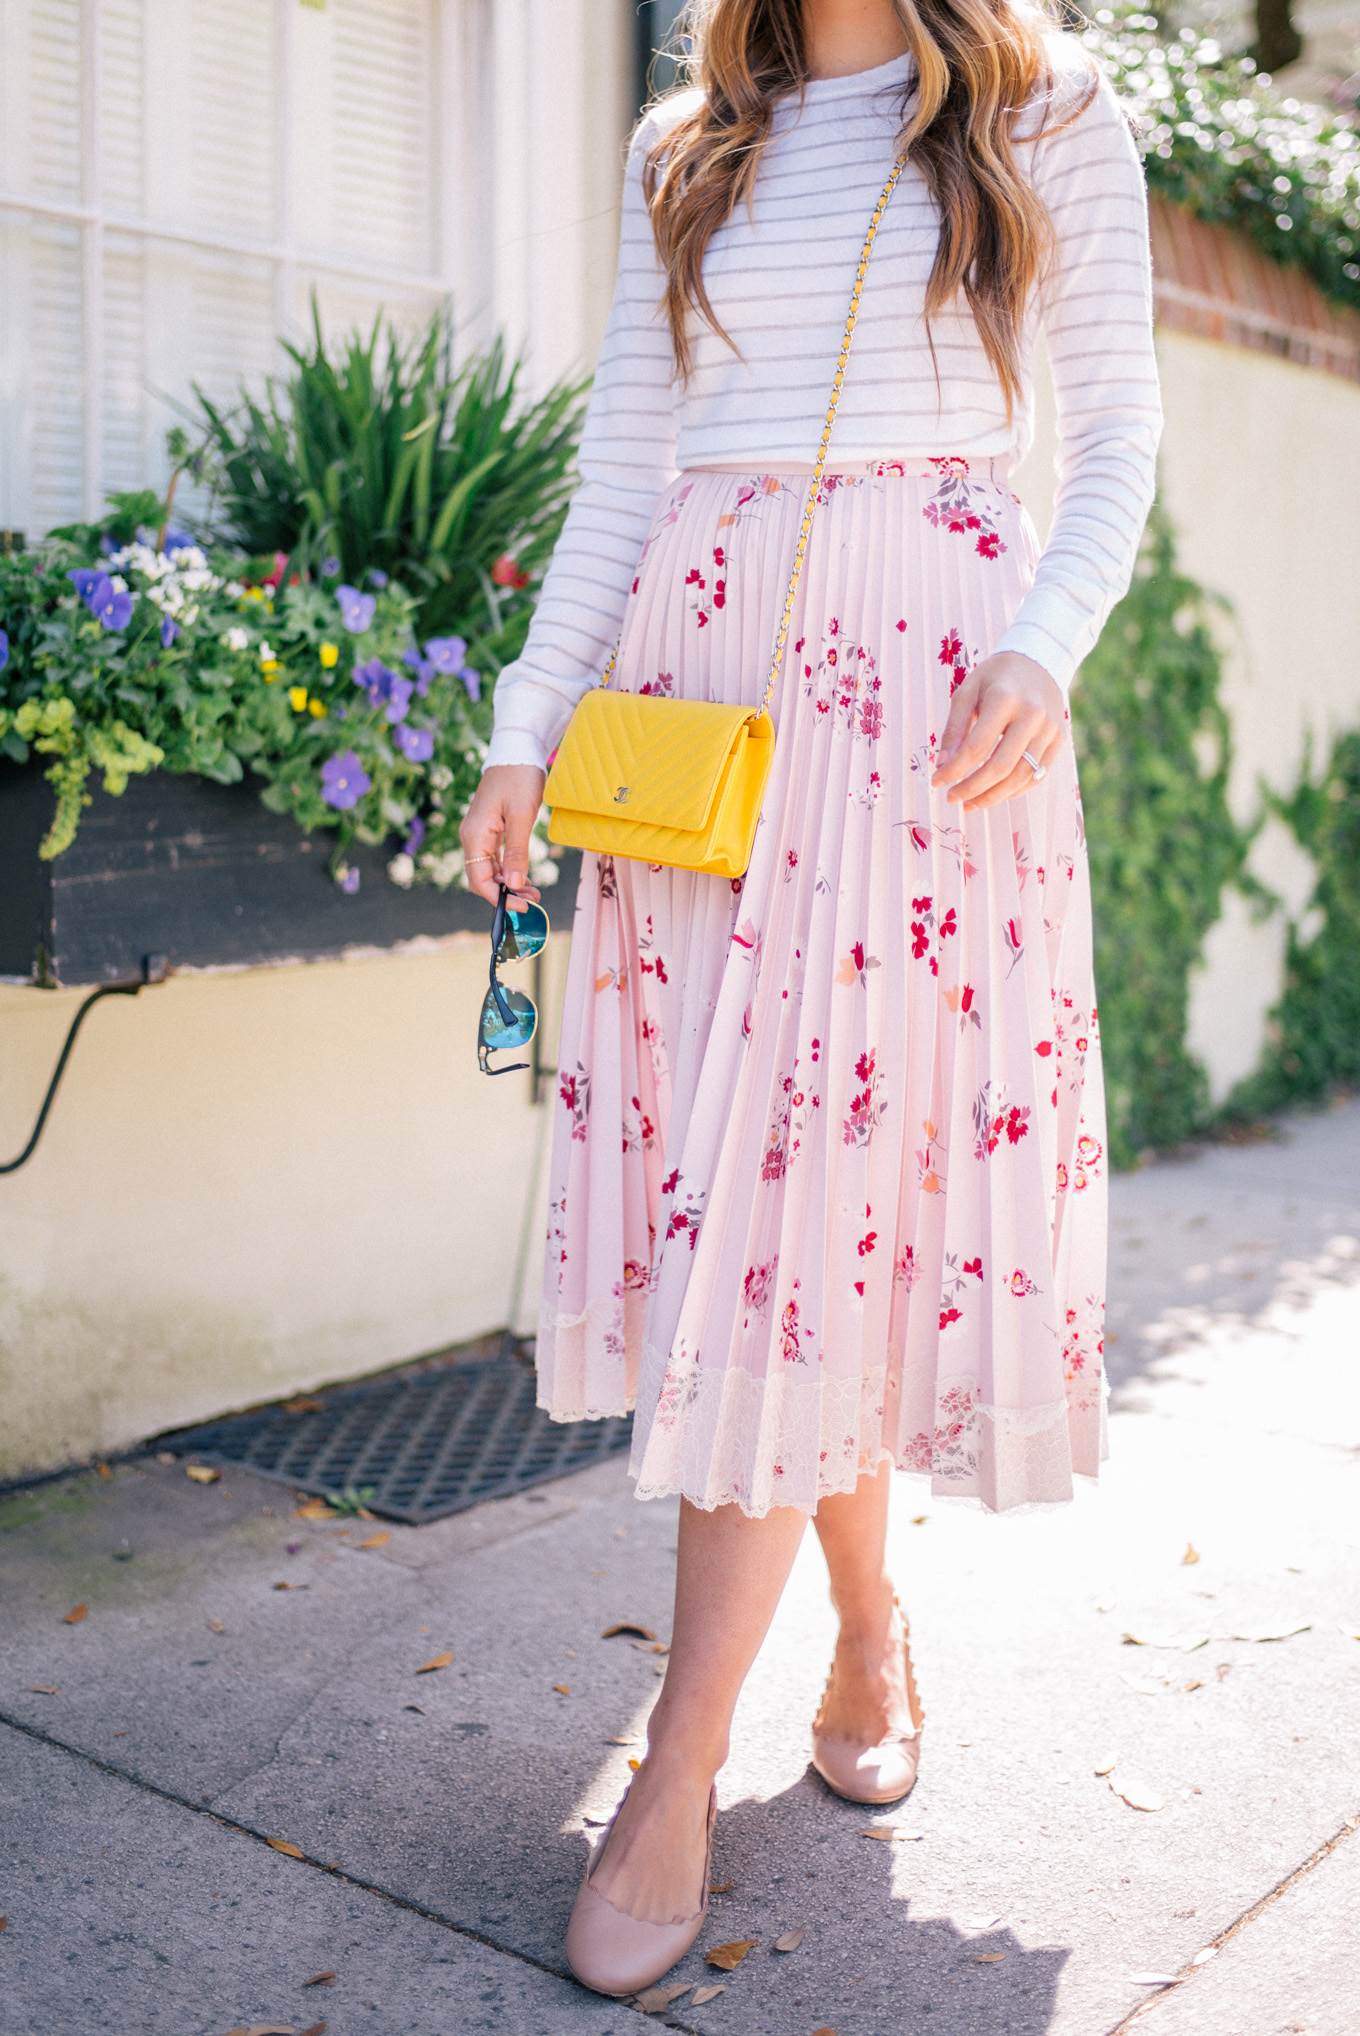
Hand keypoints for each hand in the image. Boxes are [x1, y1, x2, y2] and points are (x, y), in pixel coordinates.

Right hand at [458, 763, 546, 905]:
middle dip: (506, 894)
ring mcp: (479, 833)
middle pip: (482, 878)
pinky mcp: (489, 829)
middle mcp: (472, 837)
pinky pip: (494, 858)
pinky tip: (525, 877)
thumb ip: (516, 853)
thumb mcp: (522, 817)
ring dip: (509, 884)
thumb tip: (513, 886)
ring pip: (489, 870)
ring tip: (534, 892)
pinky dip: (508, 870)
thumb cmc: (519, 779)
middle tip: (534, 900)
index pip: (478, 880)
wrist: (517, 751)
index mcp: (475, 835)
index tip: (522, 907)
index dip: (498, 898)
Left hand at [930, 651, 1065, 811]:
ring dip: (992, 797)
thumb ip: (954, 729)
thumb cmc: (995, 678)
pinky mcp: (1059, 740)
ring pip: (1020, 777)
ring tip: (970, 804)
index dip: (954, 770)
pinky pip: (1037, 776)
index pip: (977, 747)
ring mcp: (1050, 729)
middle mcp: (1032, 715)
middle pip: (1000, 767)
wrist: (1039, 661)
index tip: (936, 782)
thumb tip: (943, 766)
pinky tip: (993, 794)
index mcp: (1005, 699)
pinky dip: (1013, 791)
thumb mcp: (967, 692)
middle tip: (952, 799)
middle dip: (972, 789)